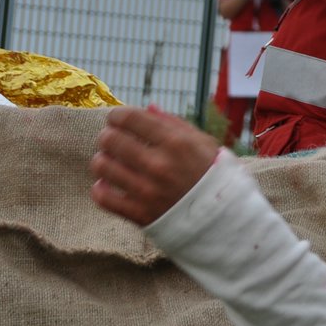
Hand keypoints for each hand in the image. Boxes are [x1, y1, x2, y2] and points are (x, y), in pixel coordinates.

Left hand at [90, 105, 220, 225]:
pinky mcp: (139, 214)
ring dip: (102, 160)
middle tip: (112, 139)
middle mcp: (160, 165)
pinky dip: (101, 188)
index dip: (117, 115)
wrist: (224, 217)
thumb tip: (148, 108)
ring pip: (102, 167)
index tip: (117, 119)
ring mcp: (148, 191)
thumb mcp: (204, 144)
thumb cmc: (214, 175)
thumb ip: (175, 124)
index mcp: (176, 143)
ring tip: (111, 161)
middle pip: (111, 140)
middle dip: (107, 136)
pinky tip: (109, 183)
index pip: (130, 118)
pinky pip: (102, 197)